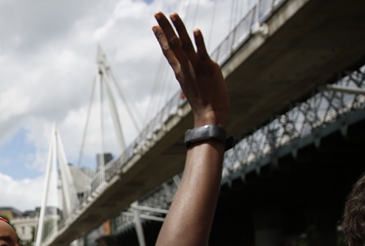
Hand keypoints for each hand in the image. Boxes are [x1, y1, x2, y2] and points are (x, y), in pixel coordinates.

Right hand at [153, 12, 229, 127]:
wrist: (210, 114)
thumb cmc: (202, 104)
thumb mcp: (191, 92)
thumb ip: (187, 88)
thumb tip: (182, 96)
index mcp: (179, 71)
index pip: (168, 50)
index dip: (161, 37)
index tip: (154, 26)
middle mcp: (184, 67)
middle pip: (172, 43)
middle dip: (164, 27)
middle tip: (157, 13)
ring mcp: (195, 67)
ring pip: (184, 44)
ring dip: (178, 28)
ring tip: (172, 14)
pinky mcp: (209, 68)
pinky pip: (202, 52)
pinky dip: (199, 41)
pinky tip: (195, 30)